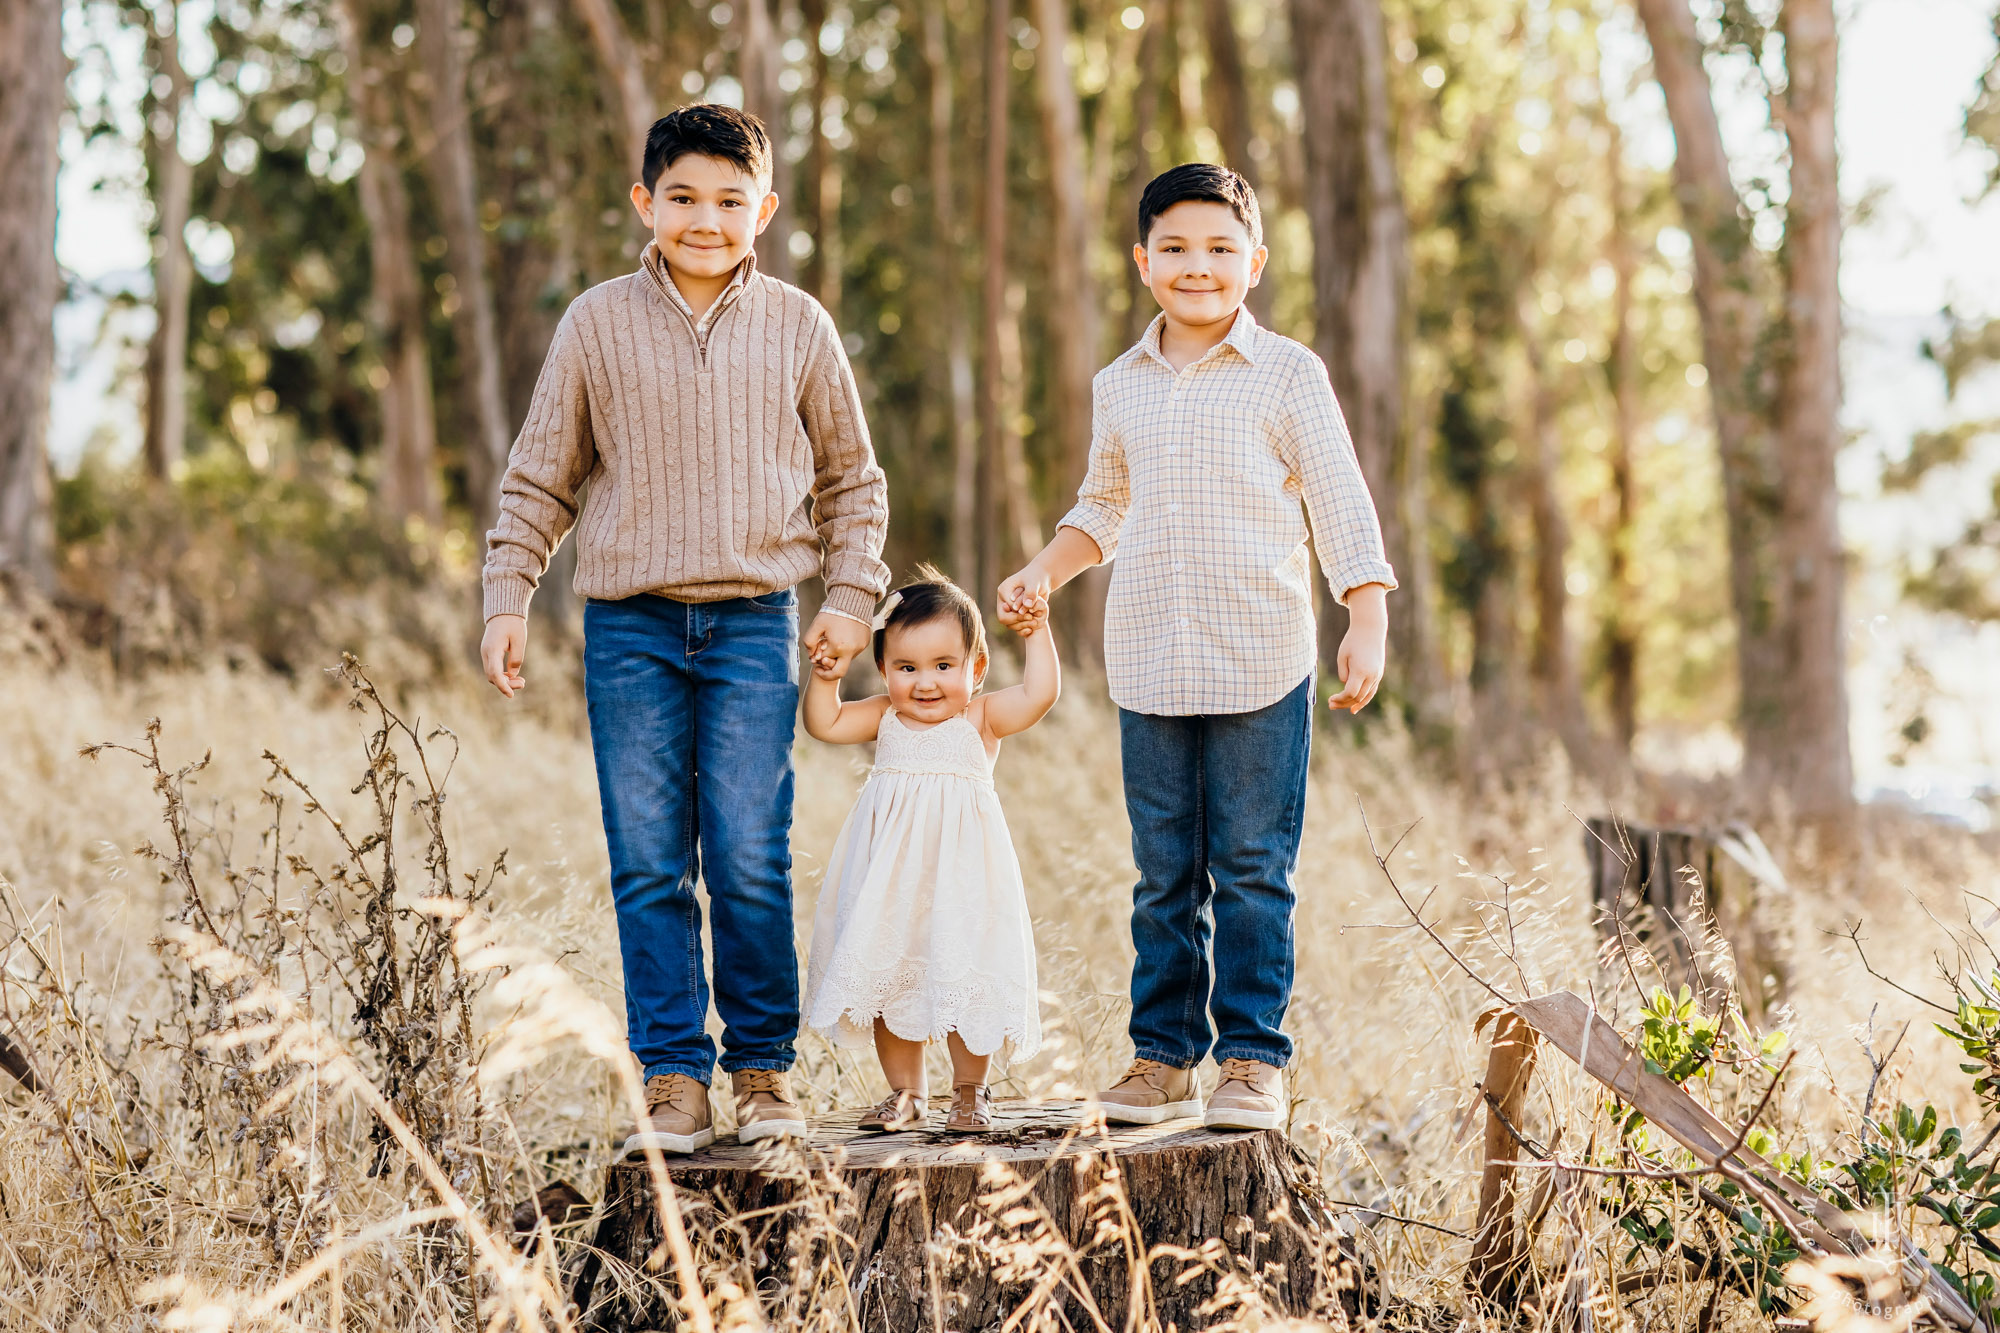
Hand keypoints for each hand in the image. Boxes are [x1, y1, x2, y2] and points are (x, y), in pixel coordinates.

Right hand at [481, 614, 527, 697]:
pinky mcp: (488, 653)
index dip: (503, 686)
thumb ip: (516, 658)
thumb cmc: (512, 624)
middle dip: (506, 684)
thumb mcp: (519, 640)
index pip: (494, 673)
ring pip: (492, 674)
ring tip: (521, 681)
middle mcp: (486, 653)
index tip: (511, 695)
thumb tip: (513, 675)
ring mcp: (485, 653)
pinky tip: (513, 675)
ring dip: (505, 680)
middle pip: (492, 676)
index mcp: (492, 650)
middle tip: (523, 683)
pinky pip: (493, 668)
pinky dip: (502, 675)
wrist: (503, 612)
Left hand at [804, 611, 869, 679]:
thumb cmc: (833, 613)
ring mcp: (859, 648)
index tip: (814, 656)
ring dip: (837, 657)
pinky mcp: (865, 643)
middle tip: (820, 668)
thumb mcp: (816, 625)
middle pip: (839, 673)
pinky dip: (845, 650)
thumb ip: (809, 642)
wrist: (853, 600)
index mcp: (838, 647)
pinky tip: (840, 639)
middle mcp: (851, 650)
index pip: (824, 662)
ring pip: (846, 661)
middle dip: (828, 674)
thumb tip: (812, 656)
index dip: (817, 660)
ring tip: (831, 644)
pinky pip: (853, 652)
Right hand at [997, 562, 1051, 631]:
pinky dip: (1022, 628)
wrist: (1042, 579)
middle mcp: (1003, 600)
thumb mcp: (1035, 583)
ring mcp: (1008, 607)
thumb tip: (1027, 605)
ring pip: (1008, 624)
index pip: (1006, 608)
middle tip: (1032, 619)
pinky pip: (1014, 625)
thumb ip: (1031, 593)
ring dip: (1021, 625)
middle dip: (1018, 620)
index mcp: (1003, 590)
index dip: (1018, 613)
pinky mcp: (1014, 613)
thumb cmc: (1038, 577)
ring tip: (1035, 622)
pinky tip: (1031, 628)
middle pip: (1003, 618)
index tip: (1031, 614)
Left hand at [1329, 584, 1387, 714]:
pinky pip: (1371, 691)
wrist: (1370, 629)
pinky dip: (1363, 700)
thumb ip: (1343, 673)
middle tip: (1330, 705)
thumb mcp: (1343, 655)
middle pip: (1358, 697)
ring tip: (1339, 706)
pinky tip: (1355, 707)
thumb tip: (1345, 686)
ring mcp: (1377, 675)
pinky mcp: (1379, 674)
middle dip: (1344, 703)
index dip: (1340, 699)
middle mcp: (1371, 675)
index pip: (1350, 693)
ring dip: (1353, 704)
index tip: (1330, 699)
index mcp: (1361, 670)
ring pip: (1366, 696)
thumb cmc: (1353, 641)